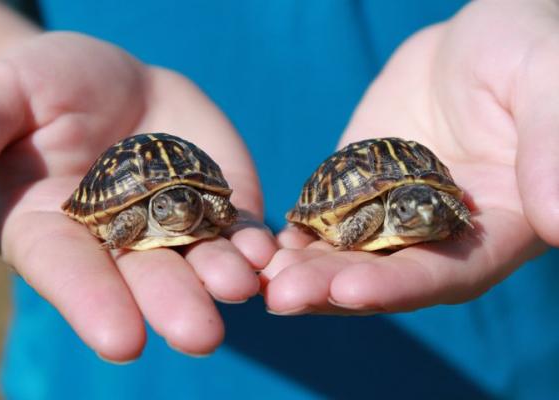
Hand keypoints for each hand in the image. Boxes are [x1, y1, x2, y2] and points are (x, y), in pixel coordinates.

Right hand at [0, 32, 275, 359]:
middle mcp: (116, 244)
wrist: (112, 81)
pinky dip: (251, 241)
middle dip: (173, 303)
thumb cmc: (42, 86)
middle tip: (201, 334)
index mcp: (53, 232)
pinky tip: (265, 252)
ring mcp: (171, 226)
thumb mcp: (1, 97)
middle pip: (144, 278)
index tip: (122, 339)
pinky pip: (235, 228)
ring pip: (197, 260)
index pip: (70, 273)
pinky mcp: (215, 204)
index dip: (94, 304)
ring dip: (221, 277)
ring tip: (242, 287)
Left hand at [263, 0, 558, 314]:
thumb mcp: (548, 82)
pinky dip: (294, 237)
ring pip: (349, 255)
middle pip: (388, 275)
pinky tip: (258, 246)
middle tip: (282, 296)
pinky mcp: (359, 190)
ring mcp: (395, 214)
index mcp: (499, 225)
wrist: (474, 41)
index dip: (403, 284)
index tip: (351, 291)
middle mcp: (442, 232)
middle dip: (335, 288)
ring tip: (260, 278)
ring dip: (305, 272)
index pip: (452, 271)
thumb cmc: (529, 48)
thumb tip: (558, 222)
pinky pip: (325, 221)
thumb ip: (553, 148)